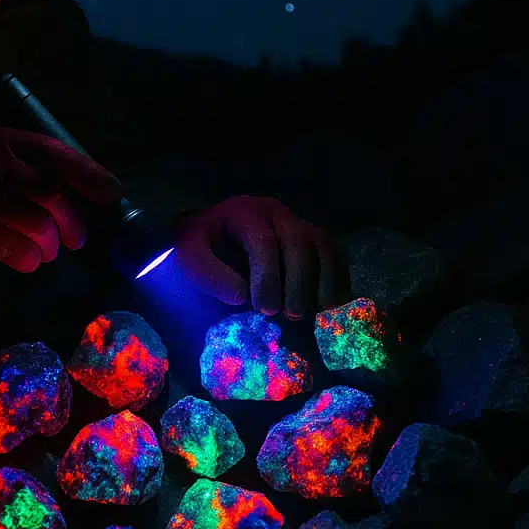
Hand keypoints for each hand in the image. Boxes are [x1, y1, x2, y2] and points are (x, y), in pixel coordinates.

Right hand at [0, 126, 122, 294]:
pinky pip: (21, 251)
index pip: (53, 151)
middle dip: (73, 220)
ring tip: (40, 252)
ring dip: (48, 246)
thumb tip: (87, 196)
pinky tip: (17, 260)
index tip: (112, 193)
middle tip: (77, 239)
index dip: (88, 173)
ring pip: (40, 225)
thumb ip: (29, 178)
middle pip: (52, 192)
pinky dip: (28, 261)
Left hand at [172, 195, 350, 317]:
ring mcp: (299, 223)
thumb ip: (208, 274)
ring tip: (310, 316)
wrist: (212, 237)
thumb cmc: (201, 248)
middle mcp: (276, 213)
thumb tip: (239, 296)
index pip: (264, 241)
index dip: (268, 276)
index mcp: (244, 212)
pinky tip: (329, 309)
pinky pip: (336, 257)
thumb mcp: (190, 256)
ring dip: (323, 285)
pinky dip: (337, 282)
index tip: (264, 308)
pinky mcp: (315, 241)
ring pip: (324, 248)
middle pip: (300, 244)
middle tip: (289, 316)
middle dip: (297, 283)